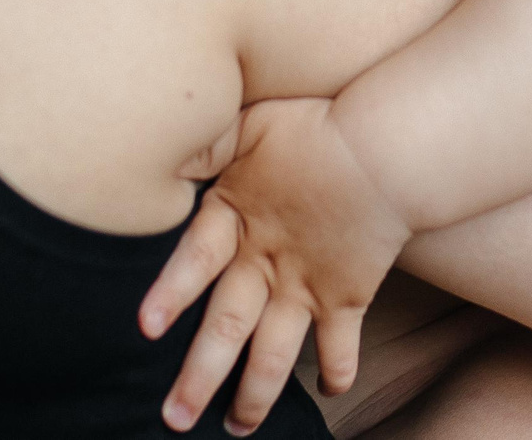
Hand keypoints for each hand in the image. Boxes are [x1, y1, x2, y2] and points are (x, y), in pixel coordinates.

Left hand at [143, 96, 411, 434]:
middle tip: (175, 419)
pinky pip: (341, 345)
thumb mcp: (248, 122)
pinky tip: (330, 394)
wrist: (385, 148)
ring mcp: (308, 284)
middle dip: (199, 378)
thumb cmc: (314, 126)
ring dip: (254, 396)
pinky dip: (337, 372)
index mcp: (236, 217)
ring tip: (236, 429)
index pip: (194, 261)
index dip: (171, 294)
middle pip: (227, 328)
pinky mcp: (348, 295)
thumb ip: (205, 143)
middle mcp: (267, 262)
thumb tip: (159, 152)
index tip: (146, 330)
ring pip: (275, 353)